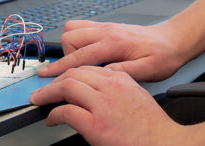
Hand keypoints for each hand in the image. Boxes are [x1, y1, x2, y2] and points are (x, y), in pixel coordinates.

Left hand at [30, 65, 186, 145]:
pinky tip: (51, 119)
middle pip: (74, 72)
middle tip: (44, 90)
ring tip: (41, 100)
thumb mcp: (137, 96)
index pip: (87, 66)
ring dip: (49, 93)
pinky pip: (65, 112)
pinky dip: (53, 114)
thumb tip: (98, 91)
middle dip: (55, 80)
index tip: (60, 79)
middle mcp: (111, 86)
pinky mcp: (95, 124)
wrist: (164, 142)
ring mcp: (102, 104)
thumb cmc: (152, 126)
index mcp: (121, 78)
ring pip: (67, 86)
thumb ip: (119, 88)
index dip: (69, 72)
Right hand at [39, 19, 189, 81]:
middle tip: (73, 72)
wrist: (173, 40)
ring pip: (73, 28)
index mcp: (115, 42)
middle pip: (70, 37)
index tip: (45, 76)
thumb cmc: (163, 56)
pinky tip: (86, 52)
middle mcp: (107, 30)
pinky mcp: (107, 26)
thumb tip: (102, 75)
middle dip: (66, 56)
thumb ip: (123, 73)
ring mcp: (106, 26)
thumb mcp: (148, 71)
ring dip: (70, 45)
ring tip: (81, 62)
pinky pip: (82, 26)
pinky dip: (77, 38)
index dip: (60, 68)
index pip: (79, 56)